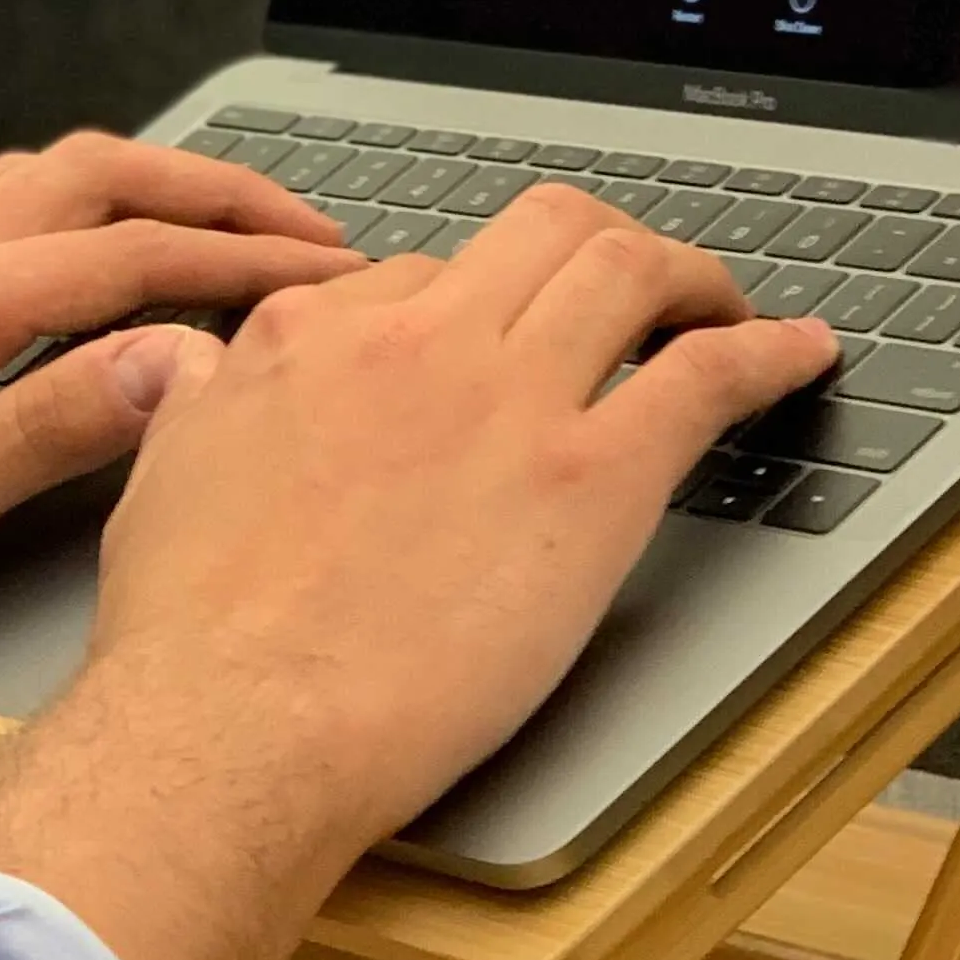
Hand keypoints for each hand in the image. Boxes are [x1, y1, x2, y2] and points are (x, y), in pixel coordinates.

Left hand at [0, 131, 358, 674]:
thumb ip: (45, 429)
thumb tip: (176, 363)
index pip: (127, 255)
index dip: (246, 264)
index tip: (339, 279)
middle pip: (90, 178)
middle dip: (213, 193)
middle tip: (312, 229)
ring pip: (37, 188)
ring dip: (145, 194)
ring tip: (229, 234)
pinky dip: (81, 225)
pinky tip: (101, 277)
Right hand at [0, 187, 837, 959]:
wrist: (237, 728)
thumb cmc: (190, 638)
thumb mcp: (160, 478)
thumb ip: (192, 403)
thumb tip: (185, 363)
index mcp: (314, 336)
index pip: (416, 276)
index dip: (470, 307)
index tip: (496, 343)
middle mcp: (420, 340)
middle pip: (541, 231)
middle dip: (597, 242)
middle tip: (632, 287)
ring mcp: (513, 399)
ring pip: (627, 269)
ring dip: (690, 275)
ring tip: (720, 304)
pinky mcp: (593, 477)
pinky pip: (705, 376)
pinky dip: (767, 351)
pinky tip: (799, 353)